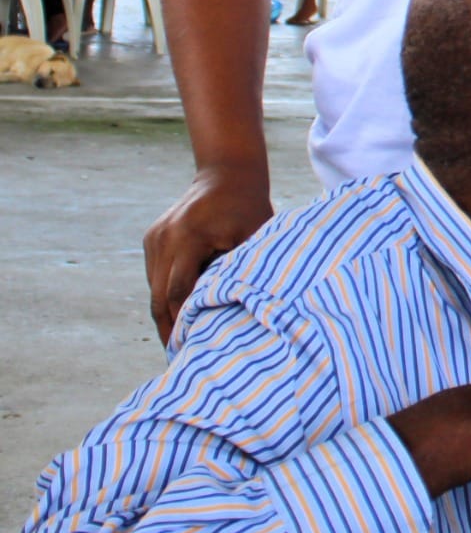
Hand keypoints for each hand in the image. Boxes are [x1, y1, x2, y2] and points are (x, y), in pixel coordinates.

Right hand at [143, 164, 273, 344]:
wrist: (227, 172)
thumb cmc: (251, 207)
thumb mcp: (255, 237)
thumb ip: (242, 272)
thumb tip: (239, 313)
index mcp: (189, 237)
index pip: (180, 292)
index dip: (184, 323)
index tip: (191, 350)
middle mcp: (165, 238)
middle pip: (160, 296)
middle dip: (169, 328)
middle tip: (179, 359)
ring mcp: (154, 237)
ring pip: (155, 288)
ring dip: (166, 314)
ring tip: (180, 343)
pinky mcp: (152, 238)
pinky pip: (156, 275)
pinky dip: (166, 295)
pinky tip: (179, 315)